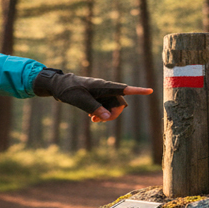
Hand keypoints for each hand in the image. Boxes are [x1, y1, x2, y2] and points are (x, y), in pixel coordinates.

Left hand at [32, 68, 152, 122]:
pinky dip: (102, 114)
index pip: (123, 89)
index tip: (150, 91)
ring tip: (93, 120)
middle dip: (113, 114)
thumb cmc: (69, 90)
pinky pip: (105, 108)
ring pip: (112, 107)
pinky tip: (93, 118)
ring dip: (106, 116)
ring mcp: (102, 94)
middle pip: (119, 104)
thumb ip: (94, 108)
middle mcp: (105, 89)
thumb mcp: (80, 100)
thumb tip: (108, 117)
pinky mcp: (98, 98)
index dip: (137, 91)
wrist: (59, 86)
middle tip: (98, 121)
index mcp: (103, 86)